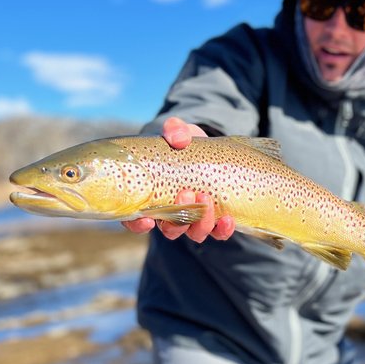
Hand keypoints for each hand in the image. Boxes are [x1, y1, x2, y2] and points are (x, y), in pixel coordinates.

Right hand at [120, 117, 235, 241]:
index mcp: (152, 197)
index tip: (147, 220)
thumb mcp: (179, 133)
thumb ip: (175, 130)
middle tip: (186, 193)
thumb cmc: (186, 144)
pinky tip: (228, 219)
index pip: (137, 220)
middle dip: (177, 219)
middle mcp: (172, 214)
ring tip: (206, 198)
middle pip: (170, 229)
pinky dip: (223, 230)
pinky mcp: (216, 219)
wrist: (212, 150)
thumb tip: (179, 140)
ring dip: (200, 222)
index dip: (138, 225)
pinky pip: (218, 233)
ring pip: (194, 233)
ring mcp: (194, 219)